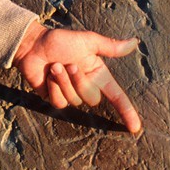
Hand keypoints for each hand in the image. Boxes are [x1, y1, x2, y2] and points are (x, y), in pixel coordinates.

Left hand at [13, 22, 143, 134]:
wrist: (34, 44)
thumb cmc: (61, 41)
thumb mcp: (88, 41)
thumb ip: (110, 46)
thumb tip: (134, 42)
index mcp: (98, 74)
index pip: (117, 97)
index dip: (127, 112)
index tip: (135, 128)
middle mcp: (87, 86)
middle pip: (92, 99)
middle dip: (80, 82)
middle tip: (69, 64)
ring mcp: (70, 94)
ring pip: (74, 101)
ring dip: (64, 81)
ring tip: (55, 66)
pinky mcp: (55, 98)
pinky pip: (60, 102)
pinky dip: (54, 88)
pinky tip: (48, 76)